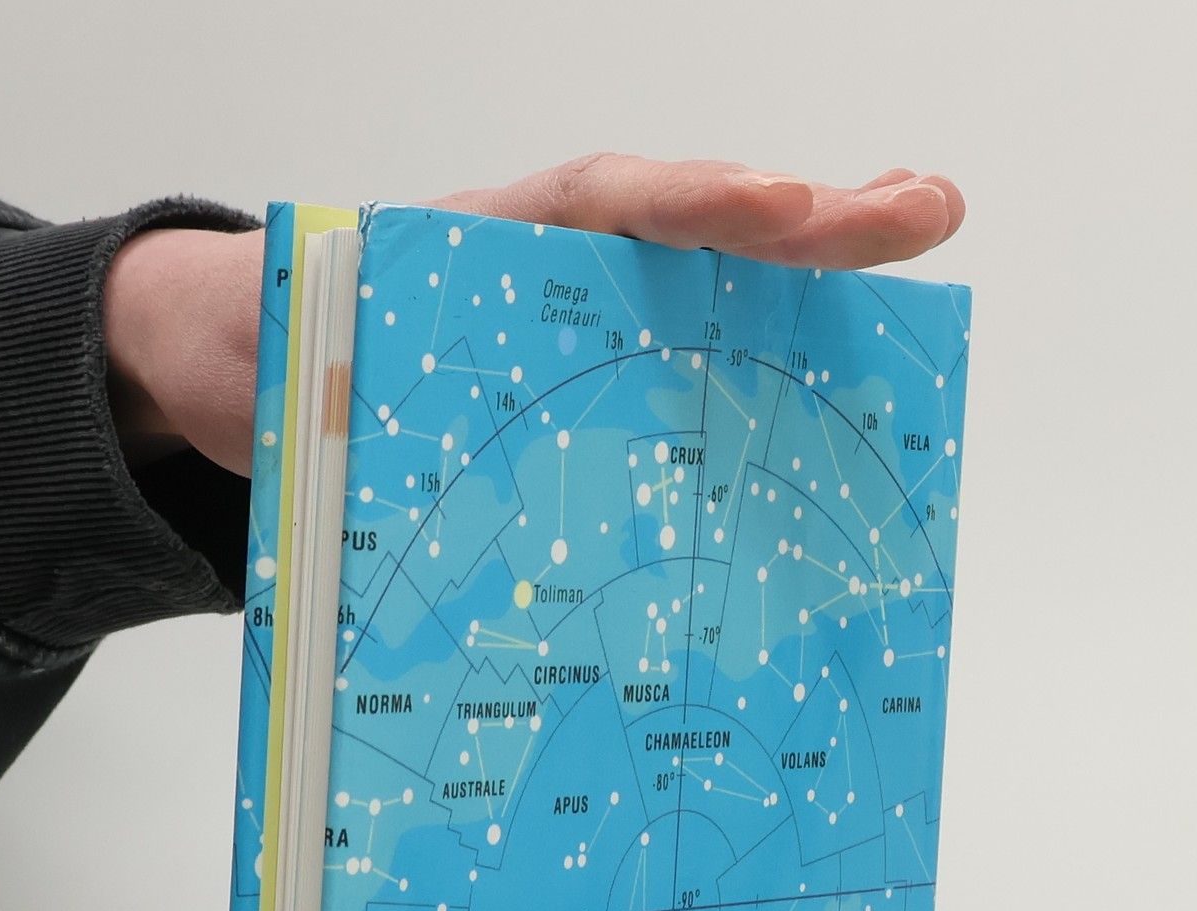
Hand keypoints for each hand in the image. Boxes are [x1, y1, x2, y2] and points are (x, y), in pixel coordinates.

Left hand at [104, 157, 964, 474]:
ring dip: (822, 268)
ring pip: (717, 291)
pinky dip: (779, 366)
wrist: (272, 379)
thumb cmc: (289, 346)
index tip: (772, 212)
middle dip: (808, 220)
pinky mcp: (605, 384)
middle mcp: (563, 272)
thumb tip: (321, 418)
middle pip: (696, 230)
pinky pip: (698, 370)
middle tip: (918, 207)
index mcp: (490, 248)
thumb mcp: (280, 348)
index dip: (687, 209)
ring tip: (925, 220)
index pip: (601, 206)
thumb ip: (311, 369)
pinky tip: (852, 387)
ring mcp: (595, 323)